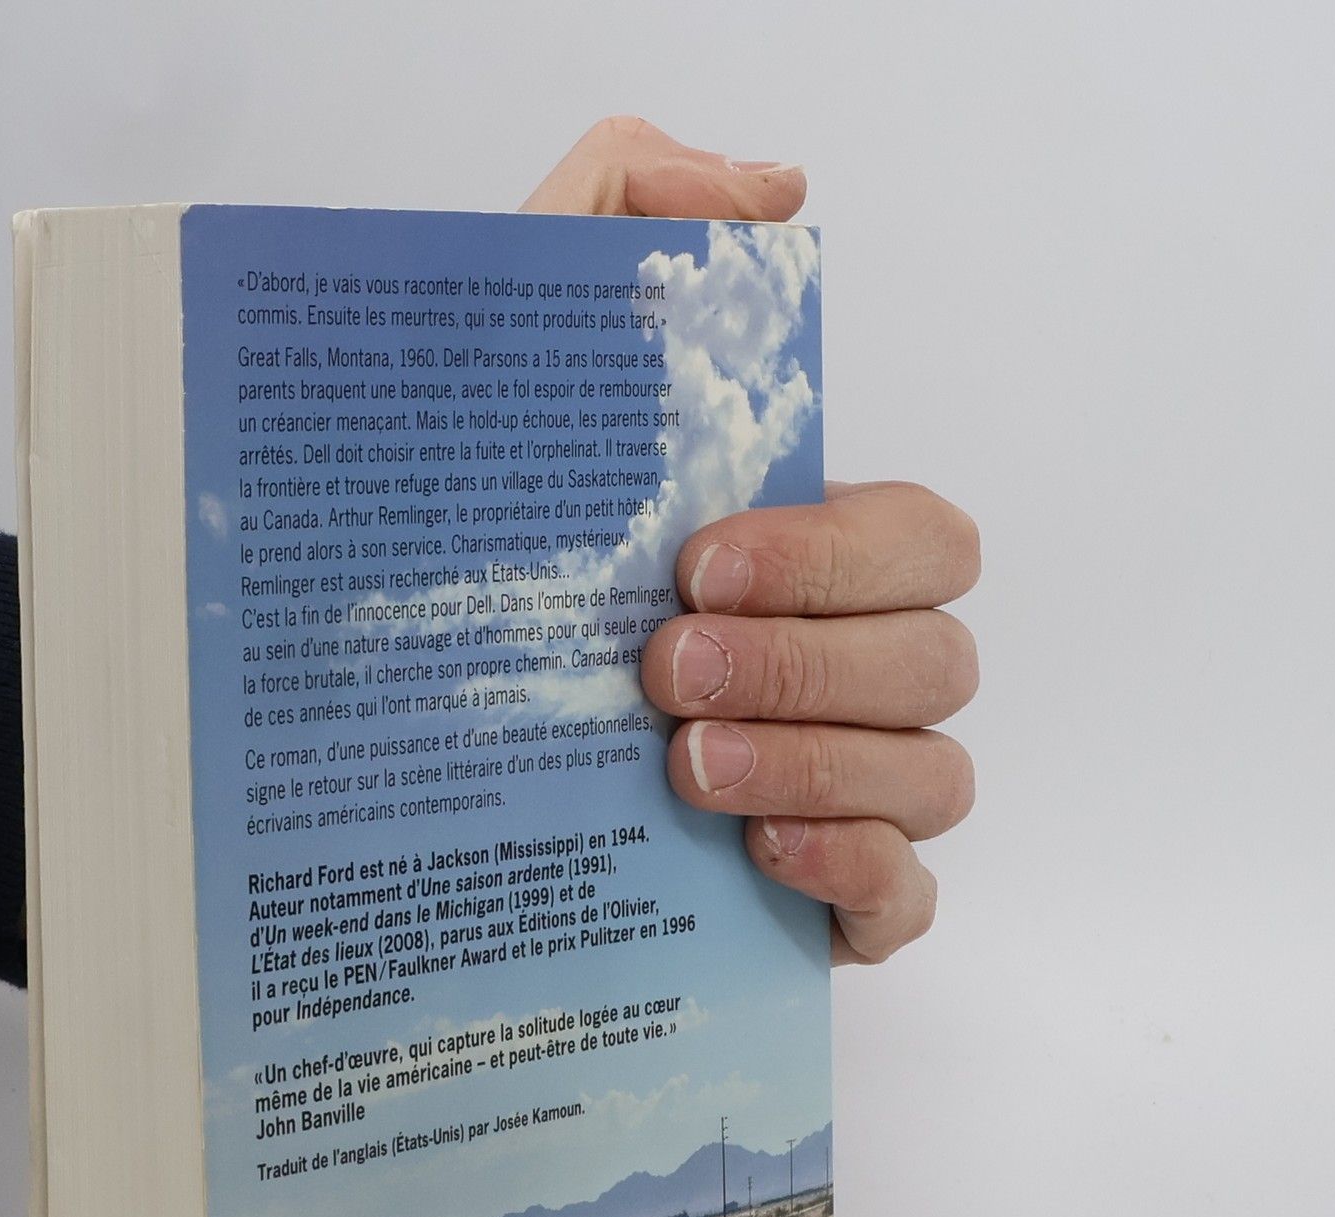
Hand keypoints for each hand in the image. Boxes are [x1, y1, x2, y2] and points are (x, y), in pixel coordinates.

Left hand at [524, 120, 979, 963]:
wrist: (400, 735)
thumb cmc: (490, 549)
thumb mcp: (521, 357)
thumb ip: (629, 215)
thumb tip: (773, 194)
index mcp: (814, 560)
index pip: (919, 541)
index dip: (836, 555)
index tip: (696, 563)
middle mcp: (855, 670)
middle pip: (935, 661)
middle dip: (805, 664)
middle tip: (665, 673)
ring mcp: (854, 790)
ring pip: (932, 778)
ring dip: (819, 767)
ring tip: (684, 768)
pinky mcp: (830, 903)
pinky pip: (910, 900)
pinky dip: (857, 876)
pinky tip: (761, 858)